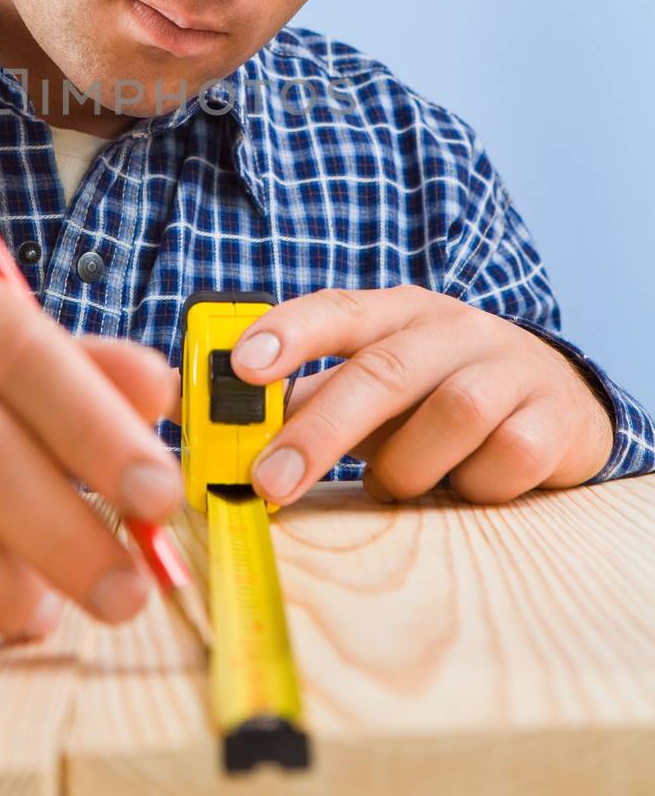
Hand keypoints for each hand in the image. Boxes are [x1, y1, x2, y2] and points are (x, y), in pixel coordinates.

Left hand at [227, 286, 614, 505]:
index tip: (243, 364)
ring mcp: (509, 369)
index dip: (290, 332)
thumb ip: (313, 401)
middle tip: (270, 482)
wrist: (559, 399)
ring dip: (408, 466)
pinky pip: (506, 458)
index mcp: (399, 314)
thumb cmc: (441, 392)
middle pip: (384, 372)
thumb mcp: (379, 384)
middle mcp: (454, 330)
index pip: (339, 310)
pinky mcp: (554, 418)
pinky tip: (468, 484)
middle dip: (321, 432)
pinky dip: (475, 485)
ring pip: (450, 414)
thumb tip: (235, 436)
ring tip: (395, 482)